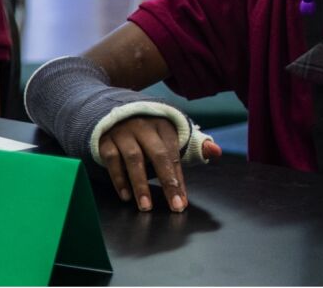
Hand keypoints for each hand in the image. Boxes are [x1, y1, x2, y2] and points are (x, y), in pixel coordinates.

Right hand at [96, 115, 218, 212]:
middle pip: (158, 155)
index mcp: (164, 126)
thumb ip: (195, 147)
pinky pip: (112, 161)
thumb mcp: (171, 137)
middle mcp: (144, 127)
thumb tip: (216, 151)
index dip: (179, 179)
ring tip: (146, 206)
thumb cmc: (150, 134)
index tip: (182, 201)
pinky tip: (126, 196)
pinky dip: (119, 179)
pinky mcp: (106, 141)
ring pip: (133, 159)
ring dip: (140, 184)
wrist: (116, 116)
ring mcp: (123, 133)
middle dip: (167, 182)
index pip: (175, 154)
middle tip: (174, 205)